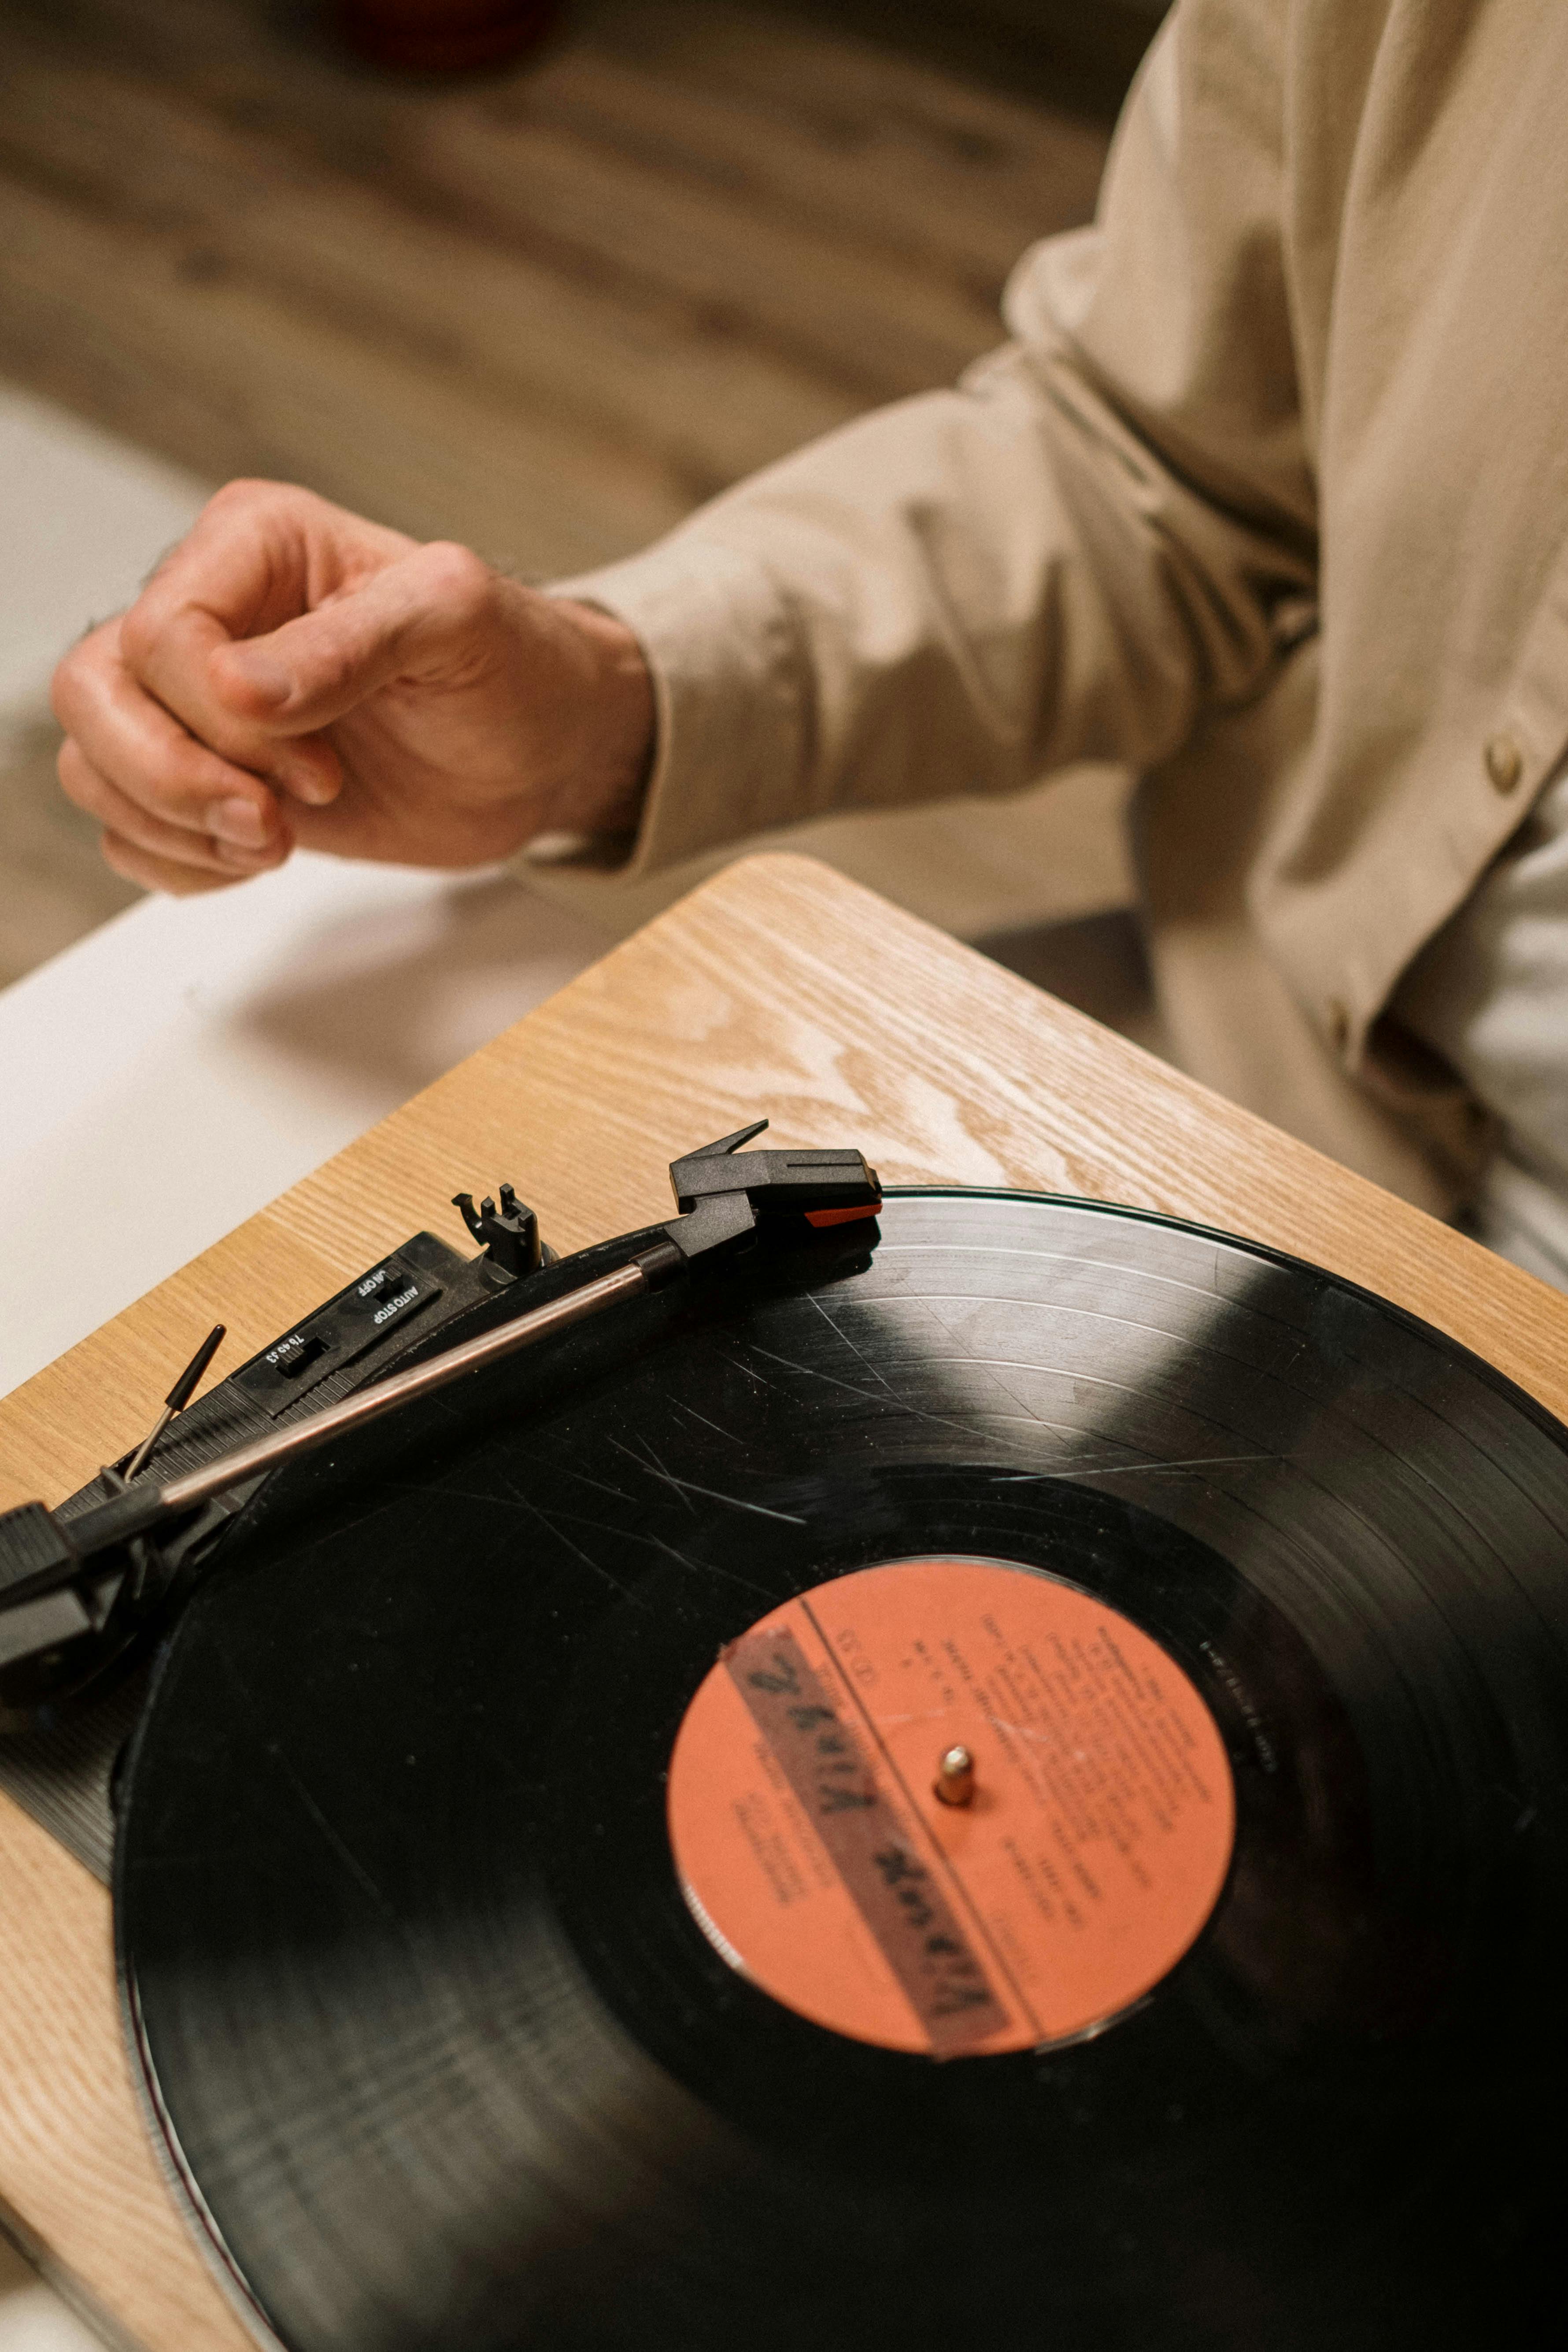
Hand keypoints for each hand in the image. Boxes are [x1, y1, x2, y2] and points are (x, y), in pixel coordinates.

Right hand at [51, 480, 655, 893]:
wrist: (543, 751)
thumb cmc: (514, 667)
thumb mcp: (458, 621)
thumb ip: (354, 641)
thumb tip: (239, 689)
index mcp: (253, 543)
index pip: (162, 634)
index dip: (225, 718)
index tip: (321, 766)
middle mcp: (209, 615)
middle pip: (93, 692)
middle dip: (172, 777)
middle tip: (275, 823)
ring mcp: (198, 704)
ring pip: (92, 762)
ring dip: (176, 824)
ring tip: (279, 839)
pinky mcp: (209, 778)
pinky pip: (128, 829)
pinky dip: (180, 862)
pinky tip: (263, 855)